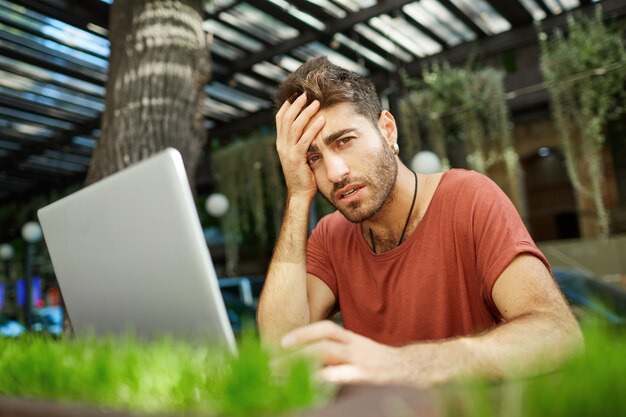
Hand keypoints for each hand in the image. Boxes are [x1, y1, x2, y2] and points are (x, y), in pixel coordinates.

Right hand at [275, 93, 325, 200]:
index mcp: (281, 143)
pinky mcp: (297, 158)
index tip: (297, 95)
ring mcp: (288, 152)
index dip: (288, 106)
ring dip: (306, 113)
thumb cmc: (302, 174)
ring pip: (295, 126)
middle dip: (297, 104)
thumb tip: (308, 129)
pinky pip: (305, 140)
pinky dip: (313, 128)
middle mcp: (282, 145)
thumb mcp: (298, 155)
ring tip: (316, 103)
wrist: (299, 193)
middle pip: (287, 119)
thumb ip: (299, 142)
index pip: (280, 119)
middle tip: (307, 94)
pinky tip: (322, 120)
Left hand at [281, 321, 406, 385]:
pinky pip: (344, 376)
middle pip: (322, 342)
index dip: (304, 333)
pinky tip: (310, 386)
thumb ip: (338, 353)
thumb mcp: (360, 352)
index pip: (326, 328)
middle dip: (296, 351)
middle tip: (272, 365)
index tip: (282, 343)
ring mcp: (363, 361)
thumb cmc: (381, 364)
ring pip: (329, 355)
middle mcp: (356, 346)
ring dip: (302, 363)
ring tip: (283, 376)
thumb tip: (308, 361)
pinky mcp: (369, 377)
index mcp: (353, 339)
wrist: (415, 371)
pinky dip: (325, 379)